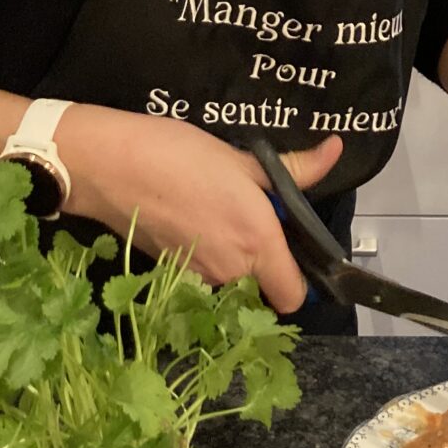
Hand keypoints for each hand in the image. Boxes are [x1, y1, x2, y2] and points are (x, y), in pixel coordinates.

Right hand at [59, 105, 343, 311]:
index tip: (289, 249)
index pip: (293, 297)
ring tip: (214, 214)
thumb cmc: (181, 156)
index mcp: (257, 242)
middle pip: (261, 289)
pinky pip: (201, 276)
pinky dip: (201, 256)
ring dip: (230, 259)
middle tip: (246, 218)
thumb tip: (337, 150)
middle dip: (261, 262)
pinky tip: (188, 221)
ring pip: (230, 283)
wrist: (110, 166)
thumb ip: (295, 169)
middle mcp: (231, 271)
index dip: (298, 278)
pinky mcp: (171, 274)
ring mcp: (198, 277)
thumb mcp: (243, 159)